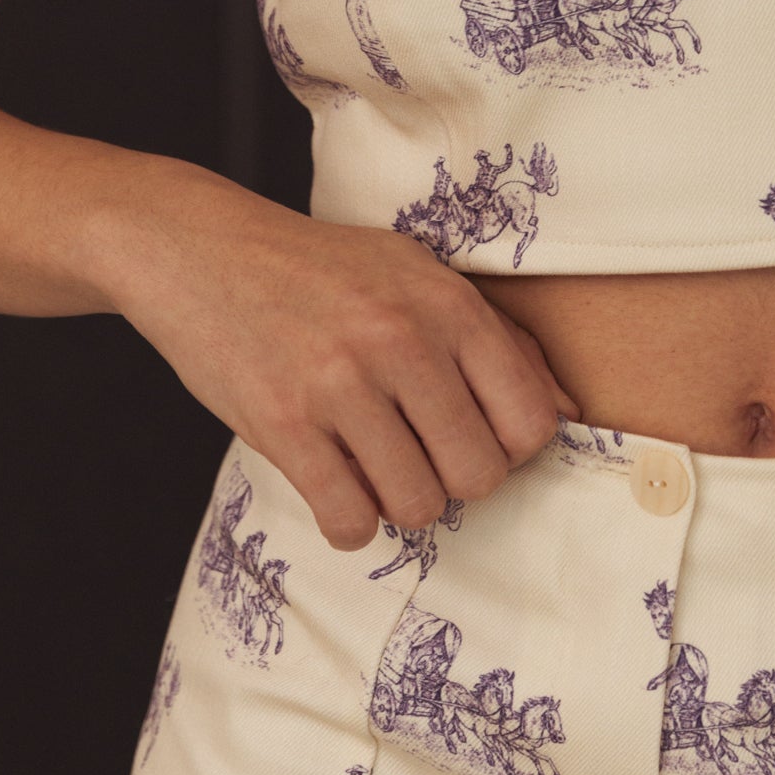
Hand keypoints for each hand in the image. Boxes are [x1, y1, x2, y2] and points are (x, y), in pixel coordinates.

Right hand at [94, 161, 580, 548]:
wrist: (204, 252)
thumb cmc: (323, 270)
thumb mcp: (419, 276)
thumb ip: (500, 339)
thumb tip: (570, 409)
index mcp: (448, 304)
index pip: (531, 420)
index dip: (510, 446)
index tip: (474, 436)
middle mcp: (402, 341)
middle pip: (479, 475)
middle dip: (455, 480)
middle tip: (420, 455)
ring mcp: (341, 384)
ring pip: (418, 505)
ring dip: (399, 502)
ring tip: (374, 466)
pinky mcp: (284, 424)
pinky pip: (348, 520)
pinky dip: (348, 522)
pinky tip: (335, 487)